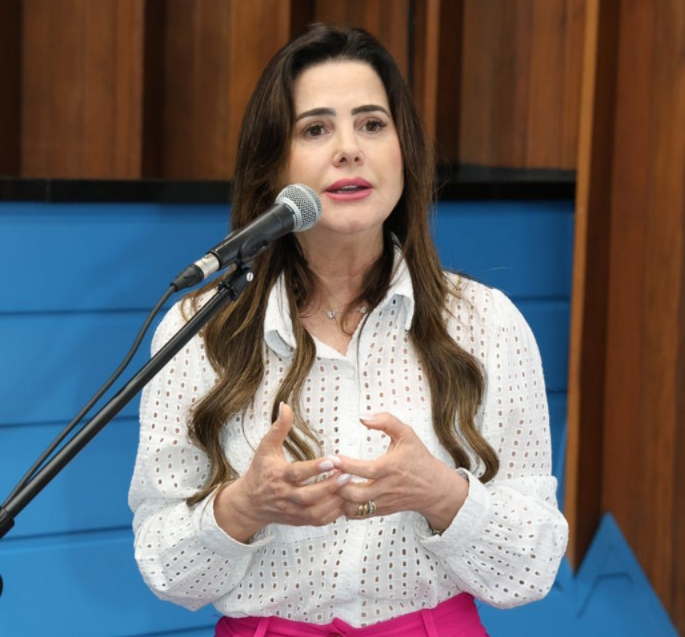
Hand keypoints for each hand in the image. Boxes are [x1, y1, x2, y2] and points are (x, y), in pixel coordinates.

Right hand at [213, 403, 350, 542]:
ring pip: (315, 512)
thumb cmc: (260, 471)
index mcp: (278, 477)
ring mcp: (292, 512)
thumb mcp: (266, 448)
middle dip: (329, 487)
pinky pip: (318, 521)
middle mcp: (285, 496)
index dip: (315, 468)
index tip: (333, 460)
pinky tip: (346, 500)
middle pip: (308, 496)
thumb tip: (285, 405)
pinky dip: (333, 513)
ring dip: (334, 501)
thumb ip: (279, 427)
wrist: (249, 503)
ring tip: (351, 486)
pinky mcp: (299, 521)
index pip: (297, 473)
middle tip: (349, 474)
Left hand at [336, 413, 468, 531]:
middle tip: (327, 473)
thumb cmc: (419, 458)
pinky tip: (339, 495)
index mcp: (391, 468)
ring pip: (355, 508)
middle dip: (337, 485)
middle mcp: (386, 488)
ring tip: (330, 484)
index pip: (366, 470)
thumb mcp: (407, 434)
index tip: (333, 458)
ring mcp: (383, 502)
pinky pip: (358, 514)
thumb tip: (363, 416)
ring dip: (339, 498)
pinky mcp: (381, 511)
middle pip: (356, 494)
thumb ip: (386, 421)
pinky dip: (345, 507)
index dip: (347, 465)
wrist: (435, 488)